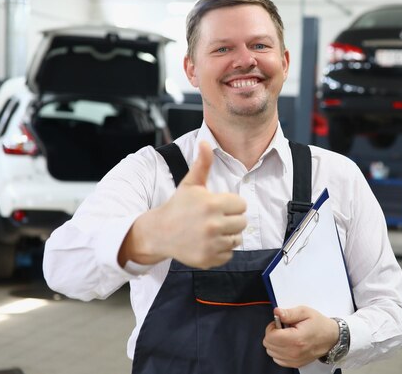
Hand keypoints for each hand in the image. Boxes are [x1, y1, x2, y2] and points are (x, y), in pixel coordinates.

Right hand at [119, 141, 246, 268]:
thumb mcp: (190, 184)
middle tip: (215, 219)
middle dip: (231, 220)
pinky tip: (208, 242)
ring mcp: (211, 244)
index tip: (218, 206)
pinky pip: (229, 254)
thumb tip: (206, 142)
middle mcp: (213, 225)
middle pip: (242, 223)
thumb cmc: (178, 206)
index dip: (231, 204)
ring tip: (212, 230)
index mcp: (212, 204)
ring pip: (237, 239)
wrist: (159, 233)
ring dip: (228, 235)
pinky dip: (221, 250)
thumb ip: (202, 164)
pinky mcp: (209, 259)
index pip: (241, 205)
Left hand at [262, 306, 338, 367]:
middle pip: (268, 345)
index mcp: (296, 339)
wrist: (331, 337)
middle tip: (283, 328)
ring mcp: (294, 360)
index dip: (271, 327)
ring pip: (271, 352)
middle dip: (272, 334)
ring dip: (275, 343)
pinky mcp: (295, 364)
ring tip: (286, 335)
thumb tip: (277, 312)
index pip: (270, 337)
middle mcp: (294, 352)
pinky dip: (278, 351)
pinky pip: (277, 359)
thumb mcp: (305, 312)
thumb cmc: (319, 324)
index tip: (279, 323)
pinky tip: (287, 343)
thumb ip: (289, 313)